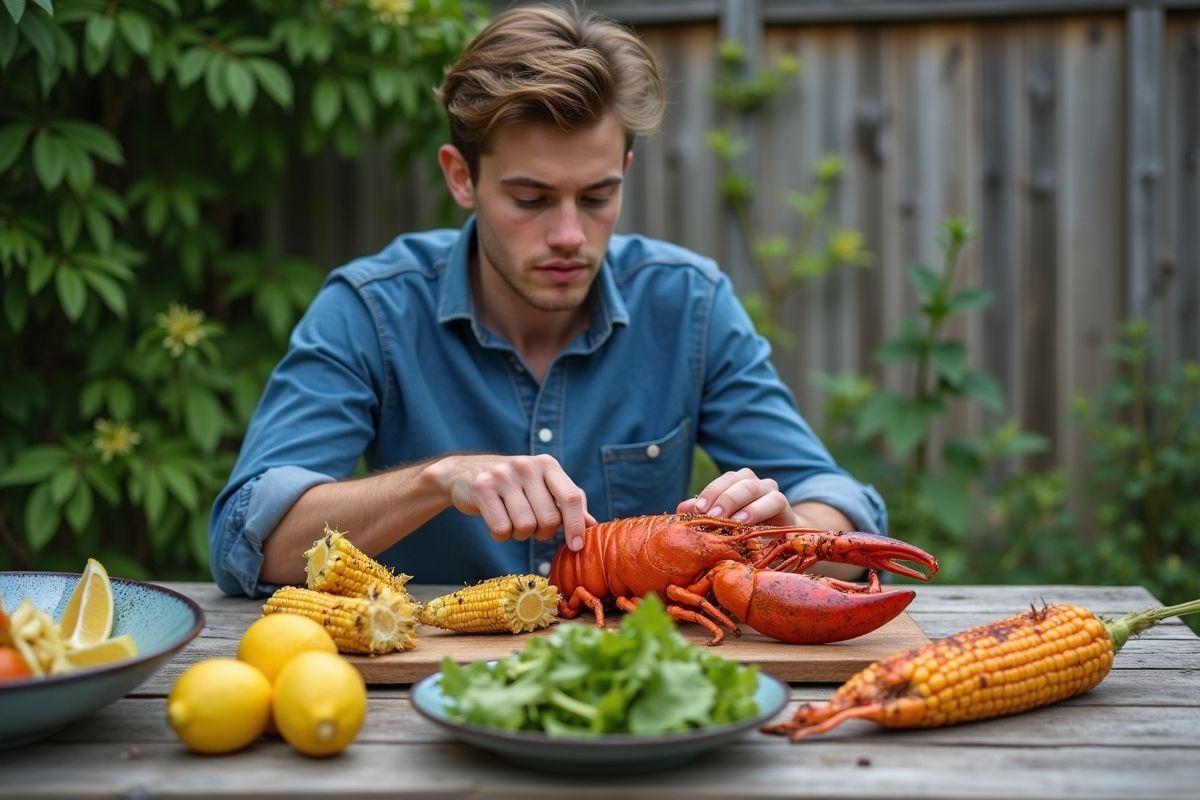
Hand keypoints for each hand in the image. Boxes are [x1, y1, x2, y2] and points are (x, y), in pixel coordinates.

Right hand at [428, 454, 596, 549]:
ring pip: (525, 526)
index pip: (571, 497)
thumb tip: (592, 525)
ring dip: (520, 534)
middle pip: (549, 518)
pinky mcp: (482, 488)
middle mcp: (527, 466)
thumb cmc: (514, 486)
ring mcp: (503, 475)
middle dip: (542, 532)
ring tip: (512, 521)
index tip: (576, 547)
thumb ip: (567, 503)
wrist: (465, 473)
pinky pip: (501, 529)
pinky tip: (496, 522)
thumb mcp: (542, 487)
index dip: (576, 525)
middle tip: (532, 526)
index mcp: (548, 464)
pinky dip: (501, 535)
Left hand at [675, 467, 795, 526]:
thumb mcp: (724, 522)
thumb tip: (681, 510)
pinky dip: (758, 510)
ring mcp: (770, 491)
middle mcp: (754, 483)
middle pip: (737, 481)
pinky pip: (774, 501)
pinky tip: (745, 522)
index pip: (724, 480)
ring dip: (738, 502)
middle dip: (722, 498)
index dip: (710, 492)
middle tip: (709, 515)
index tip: (698, 509)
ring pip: (753, 487)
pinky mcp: (785, 506)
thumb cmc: (747, 529)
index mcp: (738, 482)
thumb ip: (704, 513)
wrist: (779, 540)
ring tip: (728, 519)